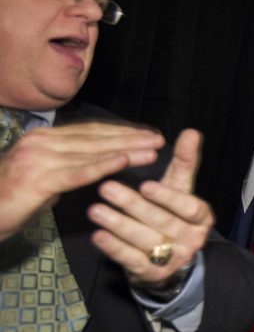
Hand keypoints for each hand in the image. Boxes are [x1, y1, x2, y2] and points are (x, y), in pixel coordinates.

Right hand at [0, 122, 163, 240]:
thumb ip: (64, 168)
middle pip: (96, 138)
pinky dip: (102, 166)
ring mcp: (38, 160)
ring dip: (126, 149)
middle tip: (160, 139)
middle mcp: (41, 143)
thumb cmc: (7, 200)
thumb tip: (88, 166)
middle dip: (132, 137)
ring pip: (92, 152)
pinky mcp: (36, 180)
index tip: (149, 133)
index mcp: (44, 139)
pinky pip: (77, 173)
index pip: (91, 131)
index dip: (123, 131)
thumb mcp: (40, 178)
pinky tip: (123, 162)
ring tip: (153, 149)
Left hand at [88, 129, 214, 285]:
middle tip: (106, 188)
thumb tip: (192, 132)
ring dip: (118, 224)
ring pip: (144, 240)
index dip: (168, 197)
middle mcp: (192, 240)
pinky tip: (98, 235)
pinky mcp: (153, 274)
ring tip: (95, 209)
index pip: (189, 207)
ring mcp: (173, 259)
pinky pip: (132, 260)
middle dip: (132, 205)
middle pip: (162, 222)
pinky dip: (114, 248)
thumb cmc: (172, 213)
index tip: (145, 184)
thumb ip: (185, 161)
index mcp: (201, 218)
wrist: (169, 257)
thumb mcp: (180, 187)